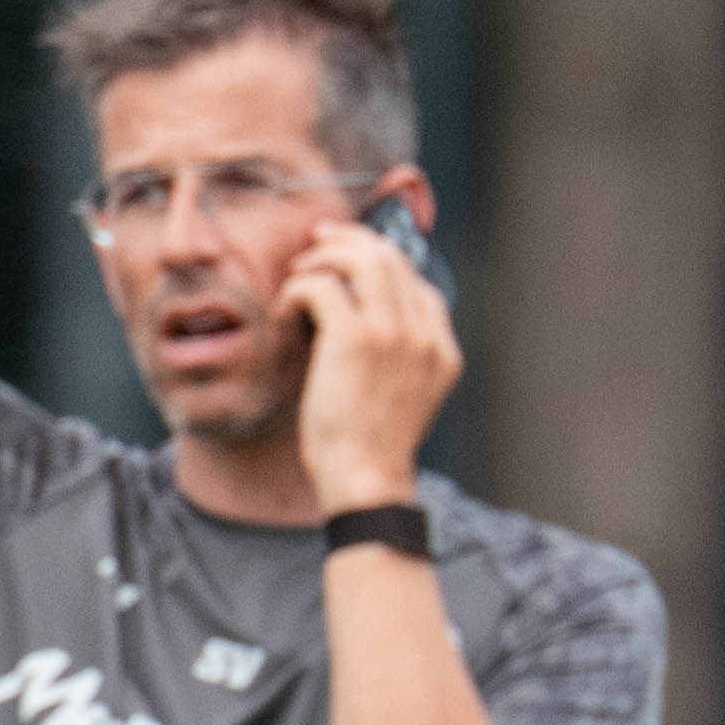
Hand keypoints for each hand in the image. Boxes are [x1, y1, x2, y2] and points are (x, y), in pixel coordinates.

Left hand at [273, 218, 460, 512]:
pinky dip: (297, 289)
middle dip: (349, 241)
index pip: (417, 282)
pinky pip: (321, 285)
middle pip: (390, 257)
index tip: (346, 261)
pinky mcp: (355, 338)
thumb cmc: (369, 450)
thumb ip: (396, 359)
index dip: (379, 262)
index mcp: (440, 350)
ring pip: (360, 258)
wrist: (365, 483)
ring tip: (297, 274)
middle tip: (316, 243)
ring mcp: (393, 333)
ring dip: (322, 257)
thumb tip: (356, 322)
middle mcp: (423, 334)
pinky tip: (284, 312)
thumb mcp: (400, 399)